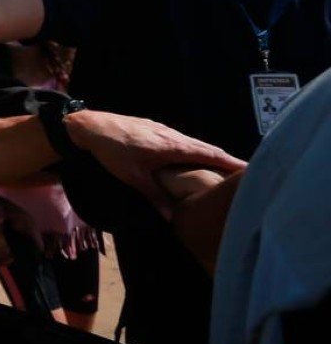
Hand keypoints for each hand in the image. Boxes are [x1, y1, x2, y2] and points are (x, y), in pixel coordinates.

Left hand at [65, 110, 245, 218]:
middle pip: (207, 149)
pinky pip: (181, 141)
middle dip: (226, 161)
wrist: (90, 125)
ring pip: (194, 144)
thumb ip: (154, 197)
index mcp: (174, 146)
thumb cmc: (112, 150)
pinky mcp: (154, 129)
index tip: (253, 170)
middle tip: (246, 174)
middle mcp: (173, 136)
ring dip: (210, 155)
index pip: (211, 155)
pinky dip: (194, 150)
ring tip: (224, 169)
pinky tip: (192, 159)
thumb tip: (171, 218)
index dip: (232, 163)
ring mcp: (164, 130)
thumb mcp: (133, 177)